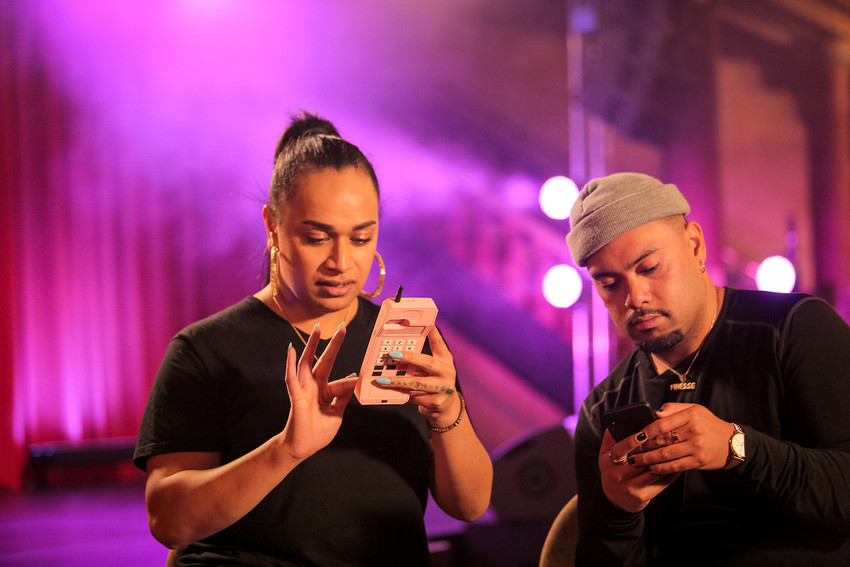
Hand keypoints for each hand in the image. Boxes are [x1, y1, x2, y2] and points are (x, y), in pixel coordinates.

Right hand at [281, 323, 354, 459]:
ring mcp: (305, 389)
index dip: (352, 380)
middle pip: (325, 361)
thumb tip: (354, 382)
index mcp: (326, 392)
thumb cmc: (317, 433)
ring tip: (316, 329)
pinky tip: (292, 350)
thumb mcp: (337, 414)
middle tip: (343, 327)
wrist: (302, 448)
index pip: (342, 381)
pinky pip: (291, 377)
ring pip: (308, 362)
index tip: (361, 375)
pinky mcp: (296, 396)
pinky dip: (291, 363)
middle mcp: (315, 387)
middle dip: (334, 344)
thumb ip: (343, 398)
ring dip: (311, 345)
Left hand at [371, 327, 459, 427]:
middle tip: (392, 354)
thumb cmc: (435, 381)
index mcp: (445, 360)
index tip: (426, 323)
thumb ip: (420, 361)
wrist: (446, 406)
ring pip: (416, 383)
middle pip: (426, 362)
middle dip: (408, 358)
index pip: (438, 343)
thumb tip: (397, 354)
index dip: (433, 333)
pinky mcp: (436, 402)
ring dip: (397, 381)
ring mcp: (443, 388)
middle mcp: (446, 372)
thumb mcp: (433, 368)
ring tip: (382, 380)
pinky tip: (394, 391)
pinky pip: (414, 396)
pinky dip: (403, 393)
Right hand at [601, 430, 679, 512]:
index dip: (632, 441)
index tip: (643, 433)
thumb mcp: (605, 455)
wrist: (615, 499)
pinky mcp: (643, 495)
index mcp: (610, 462)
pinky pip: (661, 482)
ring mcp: (631, 487)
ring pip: (654, 470)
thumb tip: (616, 421)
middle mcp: (619, 475)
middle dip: (656, 447)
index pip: (620, 449)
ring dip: (667, 459)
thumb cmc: (612, 471)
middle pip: (642, 459)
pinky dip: (671, 472)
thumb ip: (610, 439)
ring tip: (676, 448)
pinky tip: (677, 464)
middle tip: (669, 436)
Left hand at [615, 402, 735, 473]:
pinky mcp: (698, 461)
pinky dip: (661, 468)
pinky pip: (675, 466)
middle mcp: (693, 431)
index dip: (645, 431)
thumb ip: (674, 409)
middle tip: (628, 451)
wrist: (733, 443)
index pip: (662, 424)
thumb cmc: (710, 425)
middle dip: (642, 446)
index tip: (633, 437)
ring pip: (666, 454)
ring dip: (647, 459)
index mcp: (690, 416)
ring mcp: (696, 447)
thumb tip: (656, 412)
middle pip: (662, 440)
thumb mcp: (695, 410)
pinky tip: (651, 468)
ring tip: (634, 461)